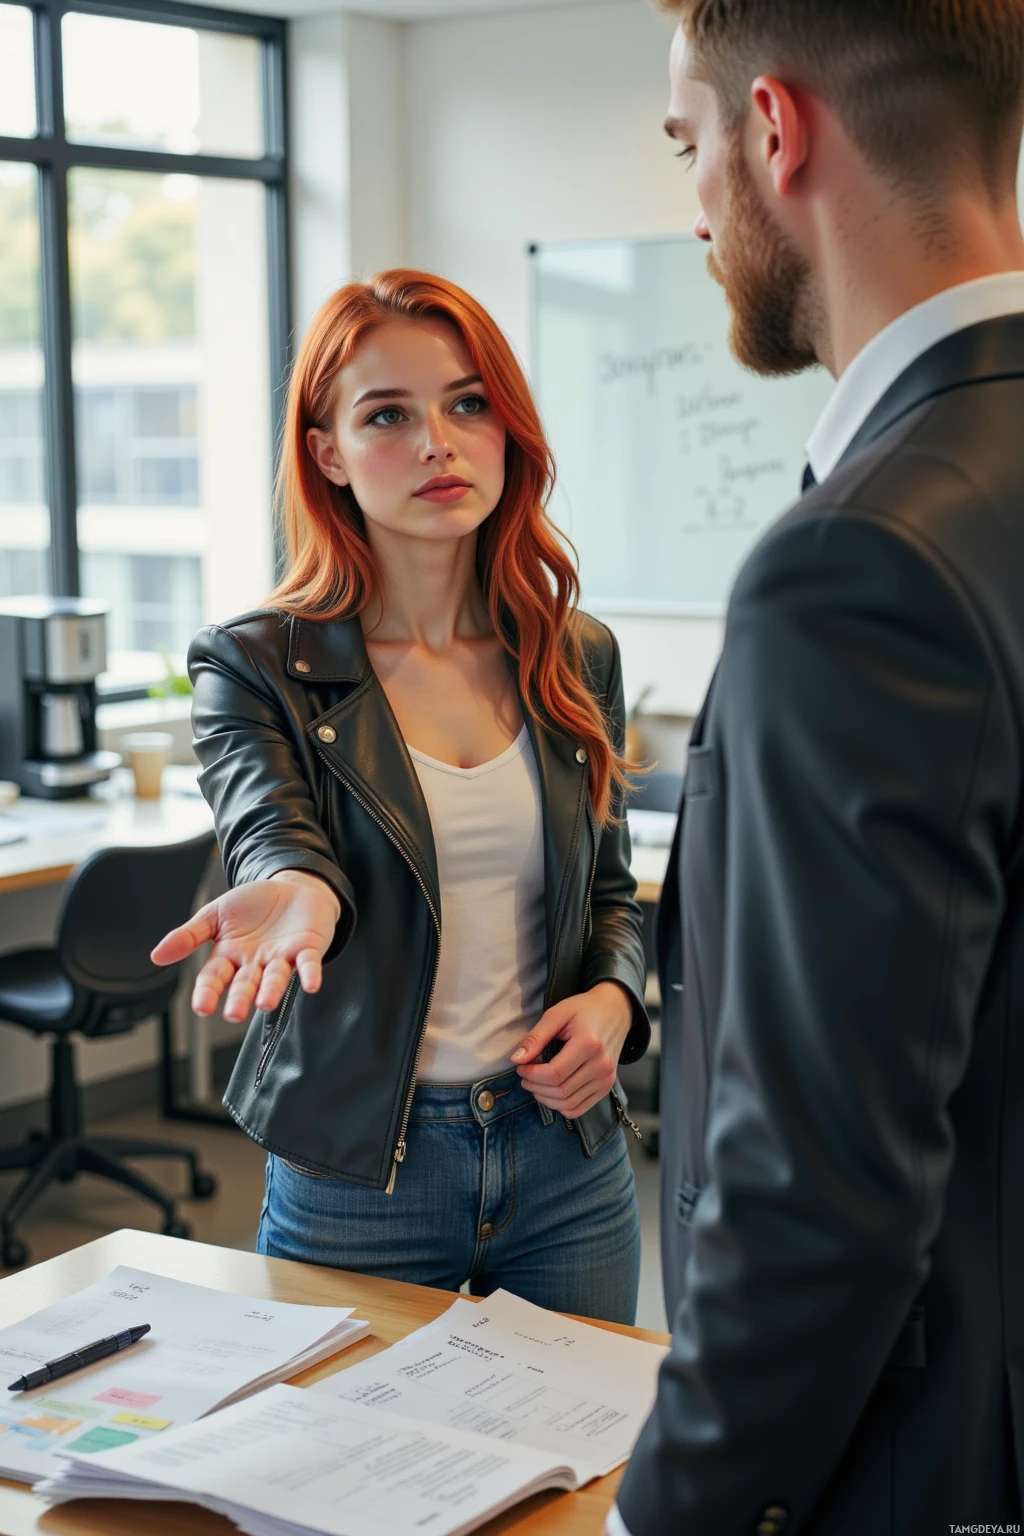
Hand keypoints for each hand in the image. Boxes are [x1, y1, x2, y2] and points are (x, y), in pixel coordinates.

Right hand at [150, 870, 341, 1022]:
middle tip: (234, 1014)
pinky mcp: (307, 948)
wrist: (292, 887)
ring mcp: (281, 957)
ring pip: (275, 978)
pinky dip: (310, 974)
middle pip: (246, 983)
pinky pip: (309, 963)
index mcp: (230, 955)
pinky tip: (311, 985)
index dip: (209, 992)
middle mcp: (255, 963)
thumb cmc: (254, 903)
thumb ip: (189, 935)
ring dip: (271, 991)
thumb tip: (156, 956)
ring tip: (264, 1003)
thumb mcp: (215, 914)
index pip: (215, 977)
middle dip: (240, 998)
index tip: (202, 1008)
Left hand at [511, 982, 632, 1118]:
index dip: (532, 1075)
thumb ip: (536, 1037)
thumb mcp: (557, 1014)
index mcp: (589, 1044)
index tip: (521, 1067)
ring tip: (535, 1085)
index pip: (554, 1073)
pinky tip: (551, 1094)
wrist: (616, 1011)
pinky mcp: (607, 1087)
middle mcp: (601, 1065)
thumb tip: (517, 1059)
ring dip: (546, 1099)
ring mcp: (606, 1079)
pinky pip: (579, 1109)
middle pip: (561, 1091)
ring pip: (568, 1103)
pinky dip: (561, 1106)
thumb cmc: (584, 1010)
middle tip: (525, 1077)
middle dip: (536, 1087)